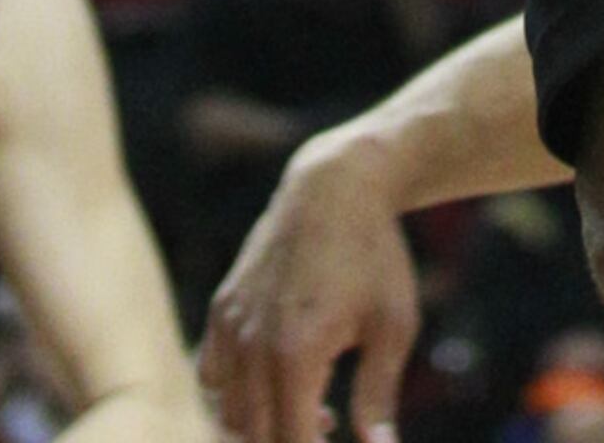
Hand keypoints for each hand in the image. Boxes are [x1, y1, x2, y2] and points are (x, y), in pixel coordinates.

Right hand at [202, 130, 422, 442]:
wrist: (337, 186)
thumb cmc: (375, 257)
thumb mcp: (392, 327)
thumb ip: (378, 397)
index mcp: (295, 354)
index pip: (291, 442)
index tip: (337, 434)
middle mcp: (252, 344)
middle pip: (254, 435)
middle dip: (289, 439)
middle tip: (330, 423)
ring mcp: (231, 324)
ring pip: (228, 411)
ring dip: (262, 425)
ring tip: (313, 406)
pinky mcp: (223, 308)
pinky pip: (211, 374)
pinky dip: (235, 393)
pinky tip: (278, 379)